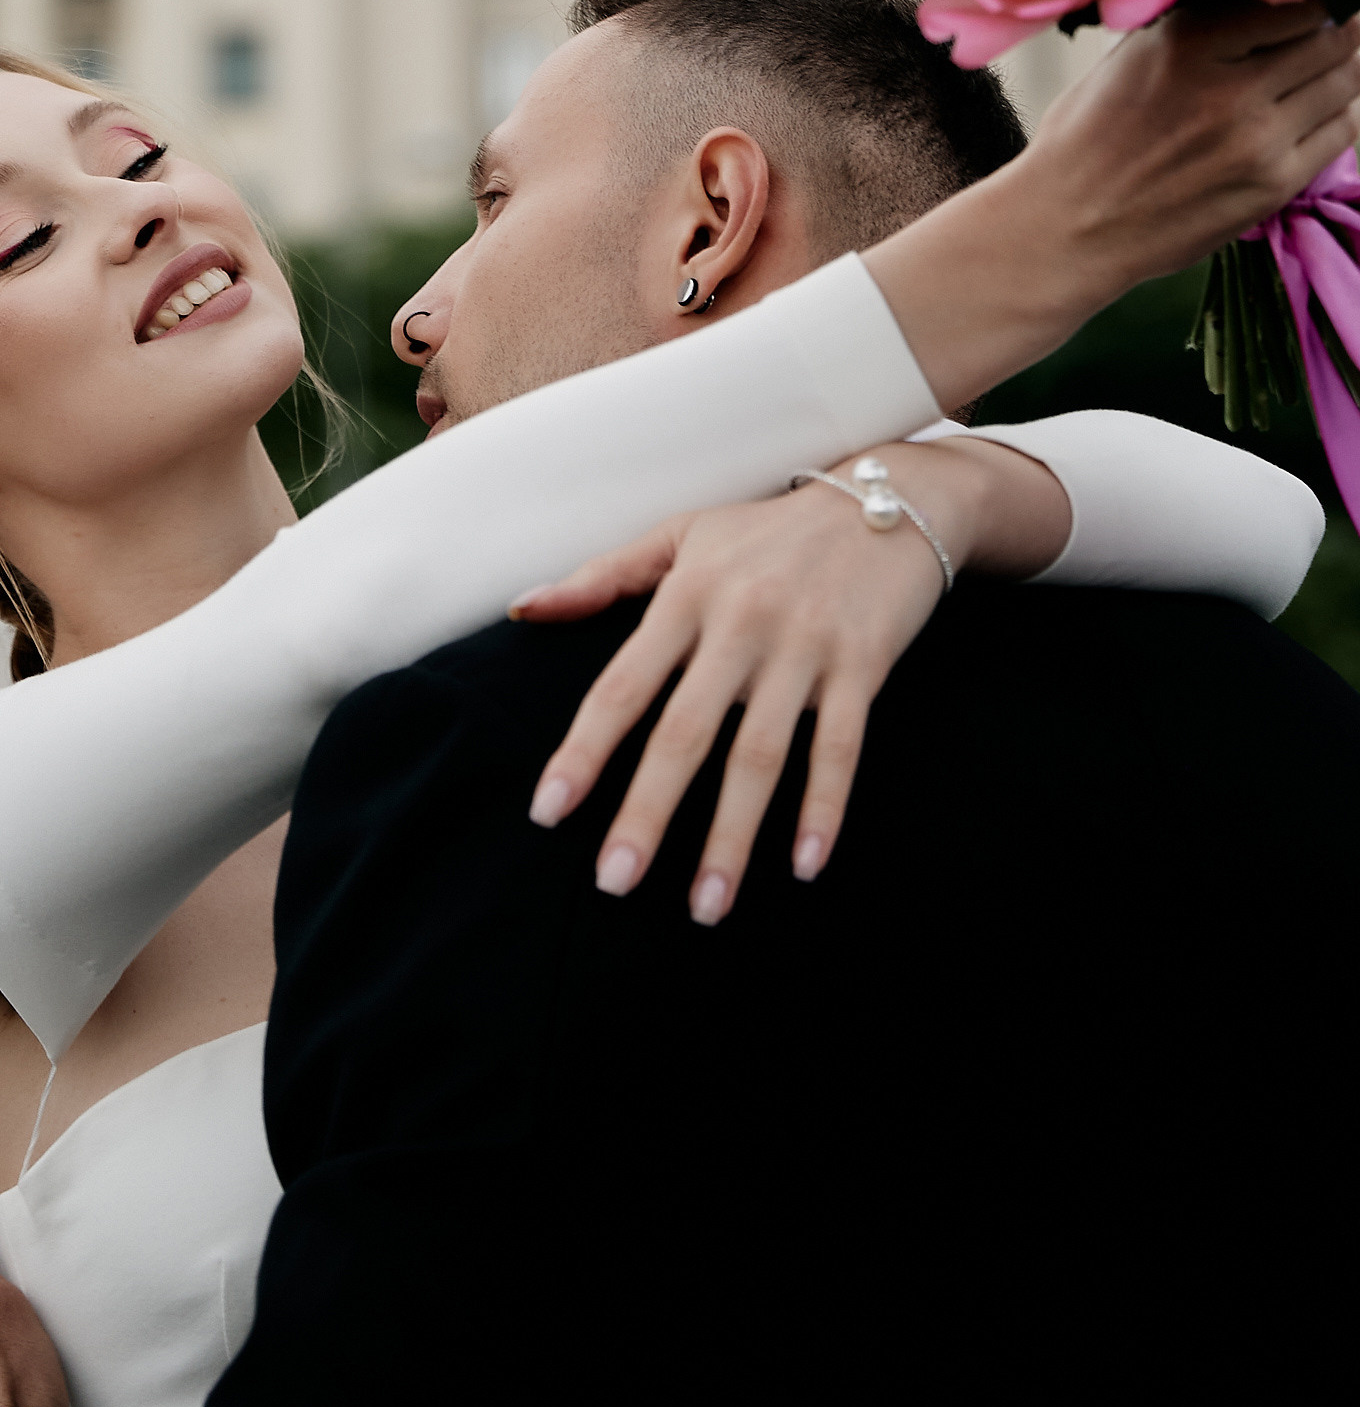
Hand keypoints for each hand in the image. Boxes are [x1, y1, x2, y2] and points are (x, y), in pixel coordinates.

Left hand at [512, 437, 1039, 923]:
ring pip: (760, 756)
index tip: (547, 814)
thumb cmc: (767, 529)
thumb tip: (520, 607)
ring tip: (705, 907)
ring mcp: (804, 647)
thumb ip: (602, 576)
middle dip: (647, 813)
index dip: (583, 751)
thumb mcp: (681, 535)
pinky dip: (823, 808)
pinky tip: (803, 865)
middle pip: (685, 733)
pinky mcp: (863, 666)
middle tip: (614, 884)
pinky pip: (841, 749)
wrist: (885, 500)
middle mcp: (740, 624)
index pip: (622, 685)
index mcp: (687, 595)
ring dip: (732, 837)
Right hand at [1032, 0, 1359, 288]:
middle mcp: (1230, 87)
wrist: (1069, 226)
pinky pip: (1338, 134)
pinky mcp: (1273, 184)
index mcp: (1187, 43)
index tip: (1311, 0)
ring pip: (1342, 85)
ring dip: (1347, 69)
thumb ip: (1192, 25)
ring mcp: (1258, 140)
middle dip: (1339, 30)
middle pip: (1327, 41)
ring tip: (1338, 64)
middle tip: (1338, 27)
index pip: (1292, 2)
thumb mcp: (1127, 57)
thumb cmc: (1084, 141)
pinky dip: (1339, 114)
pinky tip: (1324, 109)